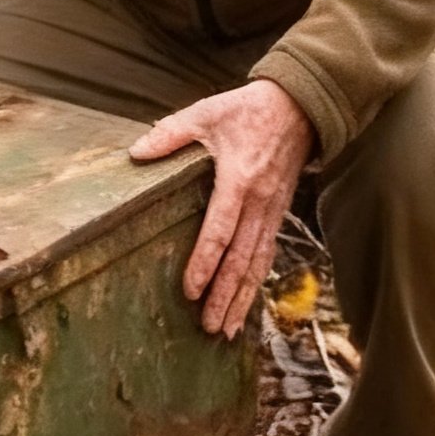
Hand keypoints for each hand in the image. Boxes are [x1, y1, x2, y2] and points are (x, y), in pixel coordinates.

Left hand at [129, 79, 313, 339]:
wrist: (299, 106)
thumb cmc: (247, 109)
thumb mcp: (206, 112)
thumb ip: (171, 134)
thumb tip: (135, 152)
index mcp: (238, 179)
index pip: (220, 230)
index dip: (205, 262)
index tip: (190, 290)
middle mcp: (258, 202)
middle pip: (240, 258)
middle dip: (225, 295)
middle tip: (209, 327)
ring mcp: (272, 210)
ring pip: (257, 263)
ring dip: (242, 298)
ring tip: (227, 329)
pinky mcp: (279, 213)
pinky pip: (267, 253)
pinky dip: (257, 282)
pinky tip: (247, 303)